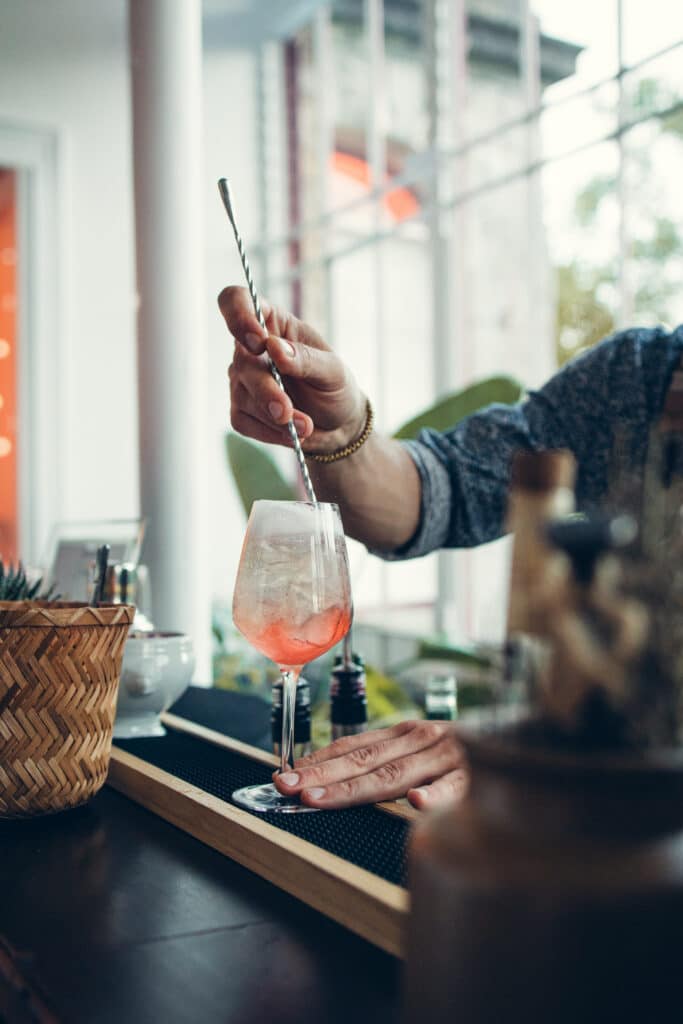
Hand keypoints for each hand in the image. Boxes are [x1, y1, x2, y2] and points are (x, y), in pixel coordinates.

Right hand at [218, 286, 365, 453]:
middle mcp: (250, 349)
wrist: (338, 425)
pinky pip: (244, 421)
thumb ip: (306, 359)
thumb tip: (274, 347)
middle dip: (266, 391)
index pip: (235, 301)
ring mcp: (242, 380)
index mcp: (272, 323)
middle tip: (288, 412)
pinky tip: (292, 434)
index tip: (259, 342)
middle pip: (242, 362)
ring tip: (305, 427)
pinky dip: (269, 432)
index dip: (238, 316)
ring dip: (274, 417)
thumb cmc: (335, 387)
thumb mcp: (333, 371)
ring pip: (243, 396)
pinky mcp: (242, 410)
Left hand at [273, 720, 466, 810]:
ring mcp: (449, 757)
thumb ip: (389, 761)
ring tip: (321, 799)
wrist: (525, 736)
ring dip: (355, 787)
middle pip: (364, 762)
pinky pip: (457, 789)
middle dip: (321, 776)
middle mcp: (422, 740)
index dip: (318, 761)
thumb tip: (338, 776)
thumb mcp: (424, 748)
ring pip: (396, 776)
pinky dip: (437, 796)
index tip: (285, 774)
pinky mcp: (479, 777)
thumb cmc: (467, 750)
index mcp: (407, 735)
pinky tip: (417, 806)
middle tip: (287, 788)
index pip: (353, 747)